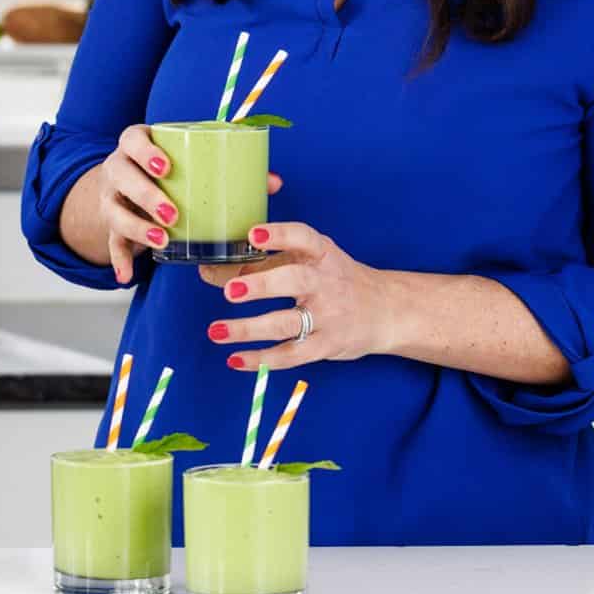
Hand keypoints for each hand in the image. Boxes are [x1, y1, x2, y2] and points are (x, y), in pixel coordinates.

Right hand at [97, 126, 281, 284]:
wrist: (129, 186)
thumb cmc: (172, 170)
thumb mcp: (191, 162)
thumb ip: (231, 167)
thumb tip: (274, 182)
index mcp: (137, 144)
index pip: (132, 139)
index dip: (146, 151)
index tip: (167, 167)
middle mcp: (118, 168)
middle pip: (122, 175)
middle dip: (146, 194)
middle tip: (173, 213)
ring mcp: (111, 197)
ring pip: (114, 210)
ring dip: (136, 227)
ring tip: (162, 241)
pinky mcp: (110, 224)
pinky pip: (111, 243)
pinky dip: (119, 260)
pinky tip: (127, 275)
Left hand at [201, 222, 393, 369]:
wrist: (385, 309)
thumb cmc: (335, 279)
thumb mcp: (307, 261)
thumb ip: (262, 264)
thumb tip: (208, 272)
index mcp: (322, 254)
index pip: (303, 238)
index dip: (279, 235)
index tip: (254, 234)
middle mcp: (326, 282)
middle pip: (295, 281)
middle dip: (261, 285)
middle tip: (230, 291)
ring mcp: (328, 316)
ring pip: (287, 323)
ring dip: (249, 329)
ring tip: (216, 330)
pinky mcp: (326, 345)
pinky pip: (292, 355)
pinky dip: (262, 359)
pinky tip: (235, 359)